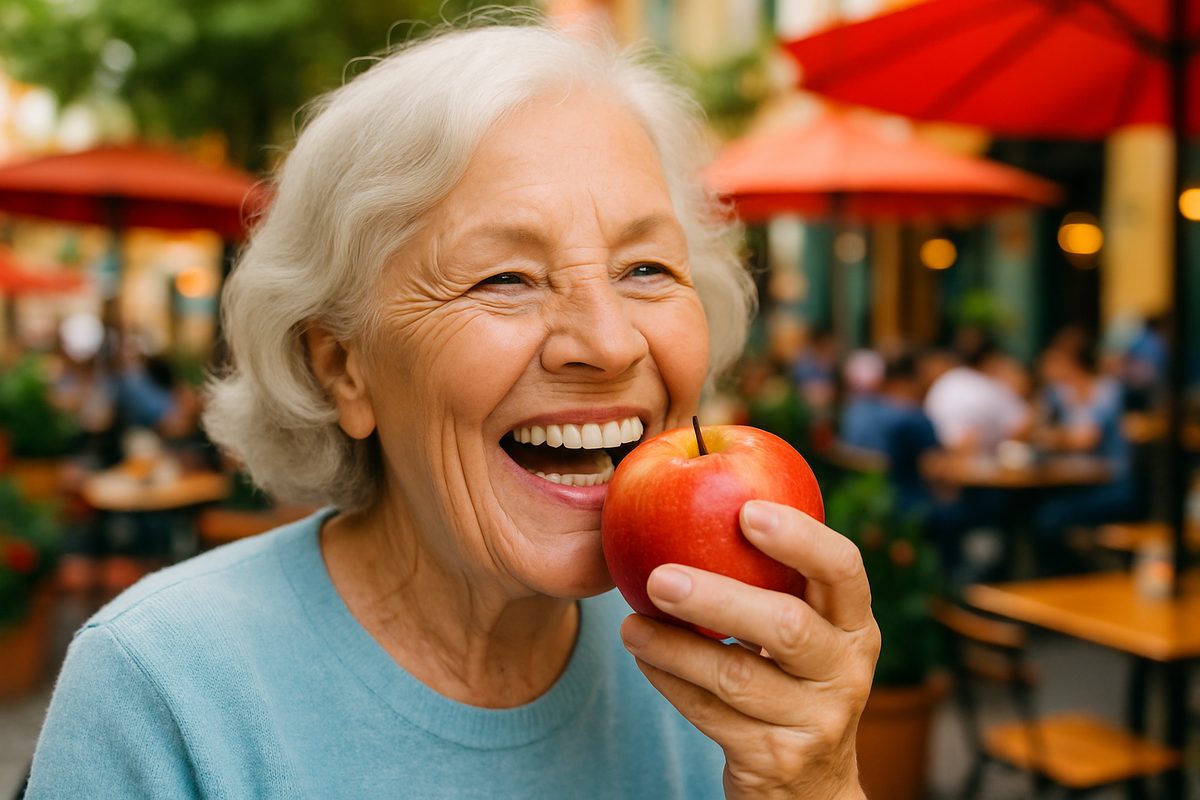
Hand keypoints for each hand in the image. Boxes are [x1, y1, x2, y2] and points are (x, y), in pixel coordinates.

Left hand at [619, 500, 879, 798]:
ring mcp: (816, 720)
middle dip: (718, 598)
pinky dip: (670, 682)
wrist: (810, 787)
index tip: (746, 509)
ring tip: (629, 624)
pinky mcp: (777, 759)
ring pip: (737, 677)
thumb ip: (776, 581)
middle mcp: (847, 670)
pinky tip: (643, 656)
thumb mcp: (805, 634)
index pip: (843, 569)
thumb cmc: (791, 680)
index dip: (799, 537)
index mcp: (855, 623)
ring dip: (674, 647)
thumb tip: (701, 494)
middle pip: (786, 627)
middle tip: (660, 576)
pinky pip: (712, 715)